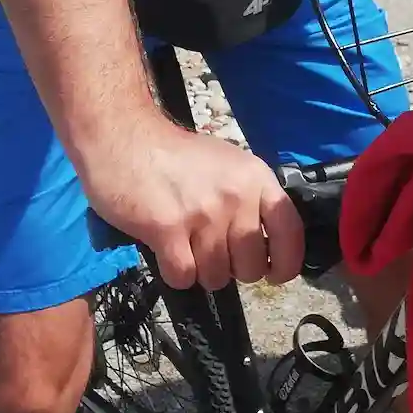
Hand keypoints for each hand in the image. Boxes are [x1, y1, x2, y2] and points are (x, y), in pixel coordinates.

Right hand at [82, 117, 303, 291]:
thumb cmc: (174, 155)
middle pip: (251, 266)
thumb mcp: (227, 164)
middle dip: (231, 269)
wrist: (122, 136)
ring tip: (184, 245)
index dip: (287, 263)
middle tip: (210, 251)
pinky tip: (166, 251)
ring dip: (200, 271)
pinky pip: (184, 276)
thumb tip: (265, 246)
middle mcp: (235, 197)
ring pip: (216, 276)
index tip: (275, 274)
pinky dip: (175, 273)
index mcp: (255, 178)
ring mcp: (203, 214)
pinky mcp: (167, 229)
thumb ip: (249, 198)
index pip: (290, 231)